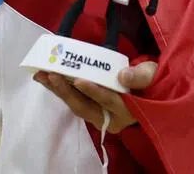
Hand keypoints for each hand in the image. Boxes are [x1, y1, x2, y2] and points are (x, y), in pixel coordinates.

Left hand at [33, 61, 157, 133]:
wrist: (149, 90)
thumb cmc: (150, 81)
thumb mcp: (151, 75)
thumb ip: (140, 76)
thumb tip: (123, 76)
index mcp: (127, 111)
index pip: (109, 101)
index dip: (94, 91)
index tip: (79, 80)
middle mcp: (110, 119)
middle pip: (85, 107)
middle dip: (67, 91)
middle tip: (51, 75)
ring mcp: (99, 115)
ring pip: (76, 105)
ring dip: (58, 90)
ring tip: (42, 75)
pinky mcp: (91, 108)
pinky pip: (74, 100)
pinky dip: (61, 89)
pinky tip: (47, 78)